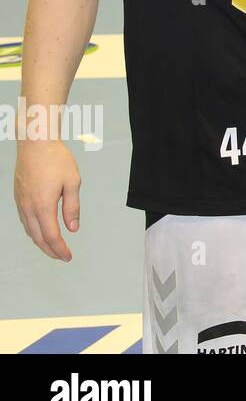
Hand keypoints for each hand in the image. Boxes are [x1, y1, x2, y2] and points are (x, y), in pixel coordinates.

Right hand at [14, 140, 80, 260]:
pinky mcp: (18, 197)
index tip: (68, 257)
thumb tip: (73, 228)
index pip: (51, 236)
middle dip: (50, 250)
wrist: (35, 143)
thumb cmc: (56, 159)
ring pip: (29, 230)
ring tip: (53, 247)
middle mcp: (28, 207)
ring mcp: (21, 203)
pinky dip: (33, 230)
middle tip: (61, 256)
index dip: (60, 249)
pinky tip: (41, 229)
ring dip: (41, 241)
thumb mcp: (73, 182)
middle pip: (38, 237)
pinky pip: (24, 220)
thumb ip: (72, 207)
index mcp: (43, 206)